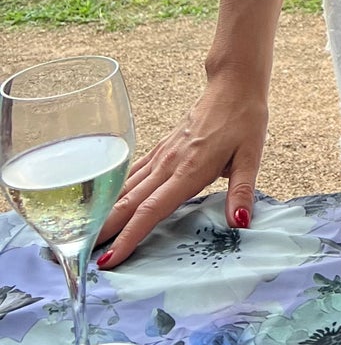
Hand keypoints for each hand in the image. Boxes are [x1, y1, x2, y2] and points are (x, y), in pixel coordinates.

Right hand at [97, 76, 268, 265]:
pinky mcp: (161, 148)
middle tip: (85, 258)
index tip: (110, 259)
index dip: (129, 236)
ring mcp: (162, 155)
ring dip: (106, 213)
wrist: (233, 84)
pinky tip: (106, 204)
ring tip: (88, 237)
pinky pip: (134, 173)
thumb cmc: (244, 120)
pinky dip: (117, 191)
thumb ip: (242, 191)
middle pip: (129, 203)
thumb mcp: (251, 156)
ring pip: (126, 189)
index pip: (151, 210)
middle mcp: (168, 164)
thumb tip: (240, 224)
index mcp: (189, 170)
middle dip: (106, 231)